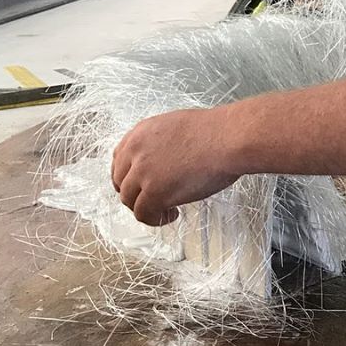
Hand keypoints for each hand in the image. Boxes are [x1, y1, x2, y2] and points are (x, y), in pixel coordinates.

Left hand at [111, 108, 239, 226]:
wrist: (227, 139)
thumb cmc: (215, 131)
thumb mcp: (177, 126)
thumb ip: (160, 142)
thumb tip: (163, 159)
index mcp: (141, 133)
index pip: (118, 159)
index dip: (127, 175)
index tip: (137, 184)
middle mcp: (136, 152)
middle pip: (120, 181)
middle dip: (134, 193)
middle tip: (151, 199)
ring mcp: (143, 173)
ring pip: (129, 200)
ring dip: (146, 207)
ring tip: (167, 209)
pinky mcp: (155, 193)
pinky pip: (143, 215)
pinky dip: (156, 219)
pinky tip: (173, 214)